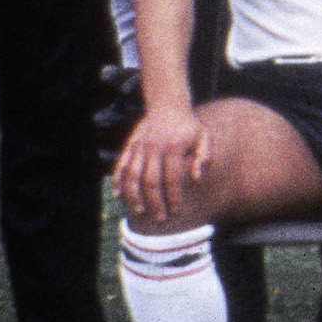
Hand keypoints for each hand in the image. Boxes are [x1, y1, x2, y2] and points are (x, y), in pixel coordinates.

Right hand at [115, 103, 209, 225]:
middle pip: (151, 181)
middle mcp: (155, 147)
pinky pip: (120, 165)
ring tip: (139, 211)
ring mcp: (140, 146)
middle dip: (155, 202)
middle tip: (160, 218)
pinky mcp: (130, 145)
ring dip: (134, 196)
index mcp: (175, 147)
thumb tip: (197, 178)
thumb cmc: (189, 126)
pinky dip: (117, 180)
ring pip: (133, 176)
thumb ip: (204, 157)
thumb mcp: (204, 137)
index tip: (177, 211)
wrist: (168, 104)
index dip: (174, 197)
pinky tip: (118, 195)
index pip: (173, 178)